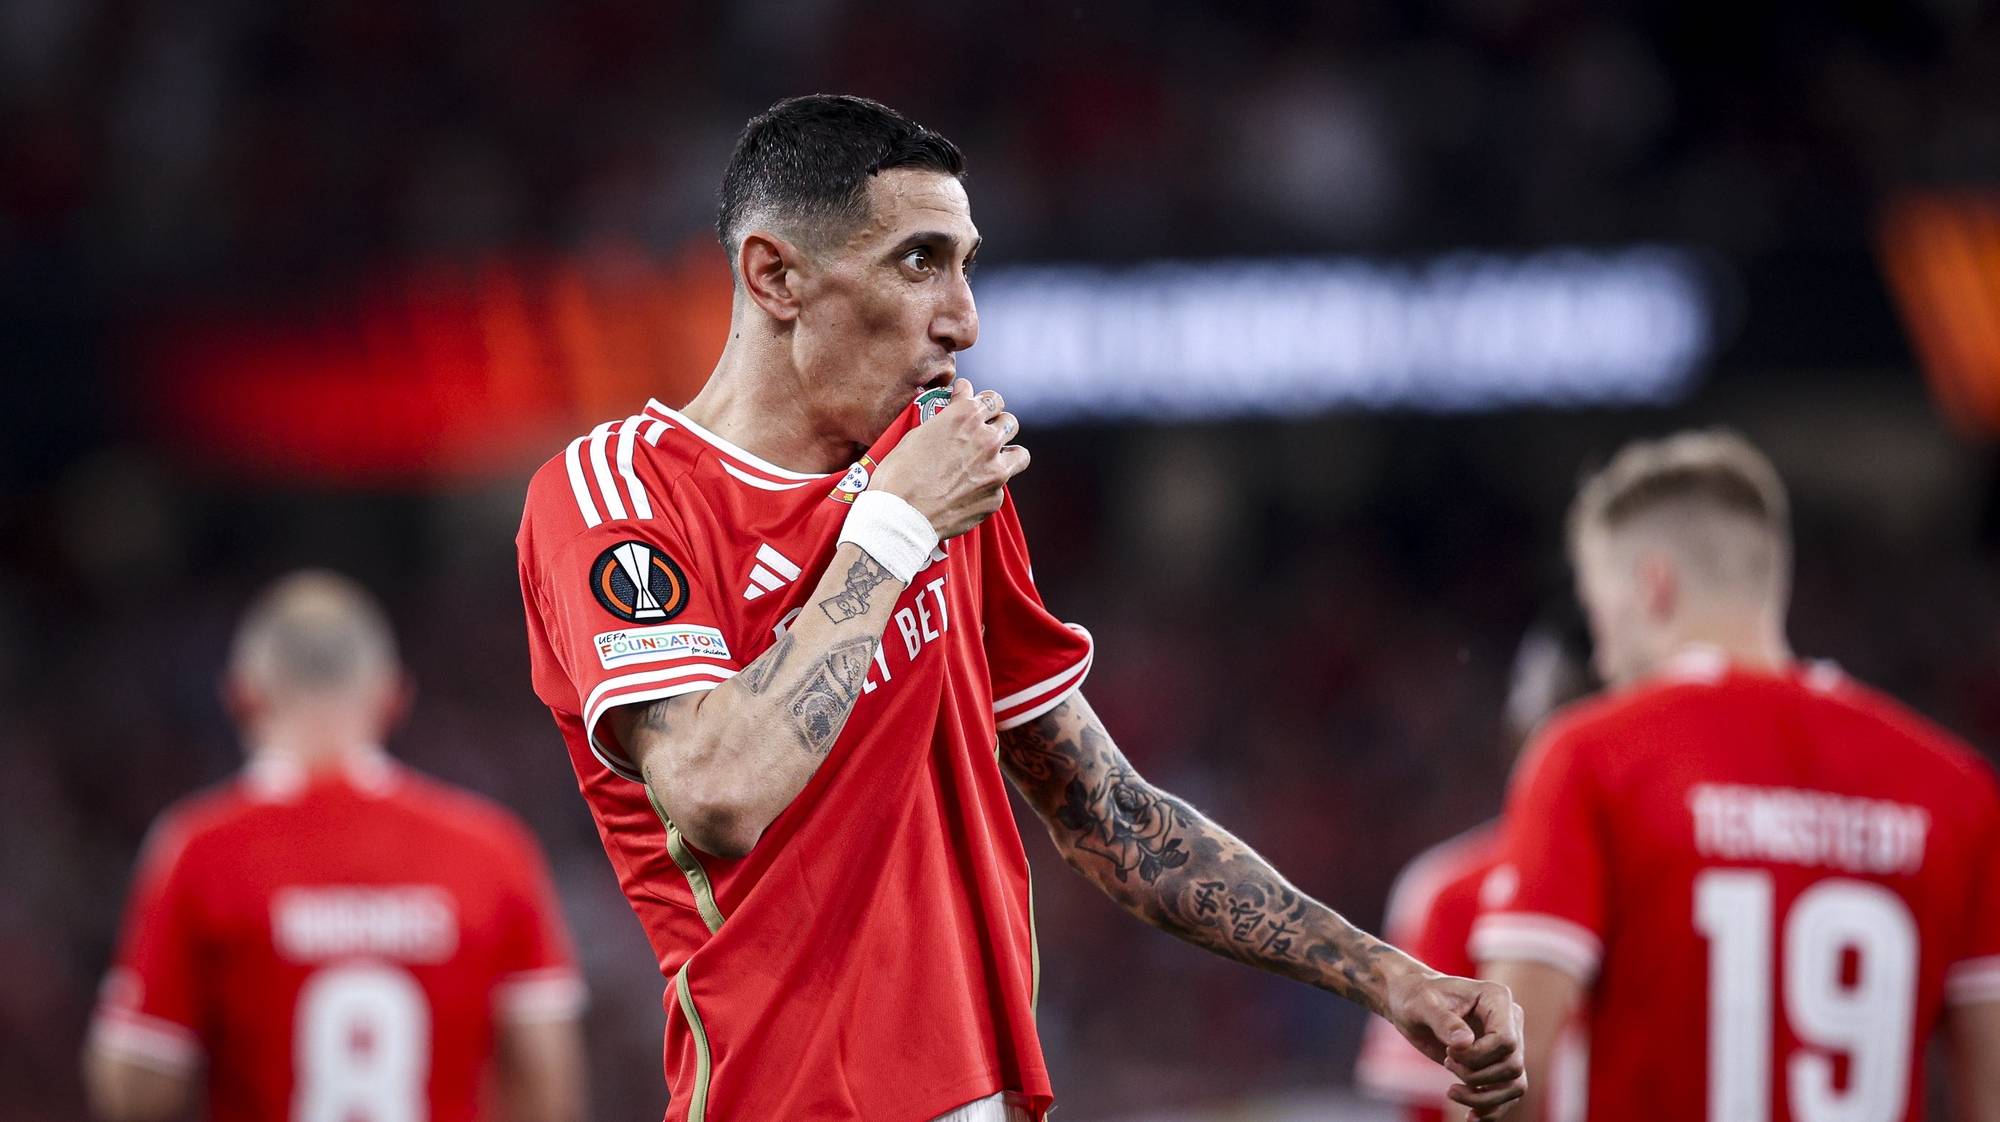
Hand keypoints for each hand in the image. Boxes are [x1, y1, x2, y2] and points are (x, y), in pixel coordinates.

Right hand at [871, 379, 1027, 539]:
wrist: (901, 516)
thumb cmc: (900, 474)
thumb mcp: (917, 433)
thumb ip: (946, 417)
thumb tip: (956, 405)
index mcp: (966, 417)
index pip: (992, 399)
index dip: (985, 404)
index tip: (979, 408)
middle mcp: (986, 439)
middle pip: (1009, 424)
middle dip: (997, 427)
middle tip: (984, 436)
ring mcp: (995, 470)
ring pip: (1019, 454)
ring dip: (1007, 454)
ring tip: (993, 462)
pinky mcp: (995, 498)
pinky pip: (1001, 487)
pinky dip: (989, 487)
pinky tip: (970, 492)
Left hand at [1383, 970, 1526, 1120]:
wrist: (1410, 1003)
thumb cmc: (1415, 997)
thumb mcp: (1423, 1005)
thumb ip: (1443, 1021)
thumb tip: (1464, 1043)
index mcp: (1496, 998)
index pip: (1506, 1040)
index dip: (1479, 1056)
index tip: (1449, 1052)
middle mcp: (1509, 1020)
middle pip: (1512, 1065)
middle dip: (1477, 1075)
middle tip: (1447, 1063)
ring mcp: (1506, 1043)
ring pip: (1515, 1084)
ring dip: (1484, 1097)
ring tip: (1452, 1092)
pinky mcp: (1496, 1062)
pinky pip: (1508, 1093)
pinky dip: (1492, 1109)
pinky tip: (1471, 1117)